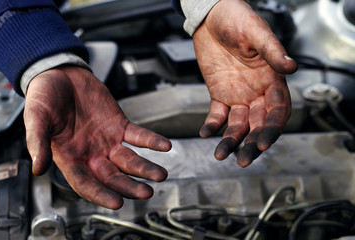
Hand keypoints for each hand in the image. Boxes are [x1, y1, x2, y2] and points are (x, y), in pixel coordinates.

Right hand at [24, 66, 171, 208]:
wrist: (61, 75)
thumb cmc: (44, 98)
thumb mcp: (36, 119)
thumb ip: (38, 143)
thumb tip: (37, 169)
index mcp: (71, 158)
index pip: (86, 184)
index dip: (100, 195)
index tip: (117, 203)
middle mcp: (92, 154)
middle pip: (113, 177)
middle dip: (129, 186)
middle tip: (146, 192)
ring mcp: (108, 141)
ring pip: (129, 160)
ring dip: (145, 168)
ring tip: (160, 175)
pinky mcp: (119, 125)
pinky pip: (138, 135)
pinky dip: (151, 141)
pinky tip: (165, 146)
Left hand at [193, 0, 296, 166]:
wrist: (211, 17)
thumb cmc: (237, 19)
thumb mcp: (255, 33)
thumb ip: (272, 51)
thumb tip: (291, 67)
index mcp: (272, 79)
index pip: (278, 111)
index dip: (272, 128)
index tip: (264, 143)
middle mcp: (257, 92)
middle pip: (259, 124)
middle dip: (253, 144)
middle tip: (244, 161)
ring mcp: (238, 95)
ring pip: (238, 125)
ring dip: (231, 141)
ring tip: (220, 155)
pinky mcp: (219, 94)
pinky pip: (217, 114)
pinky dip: (212, 125)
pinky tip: (205, 133)